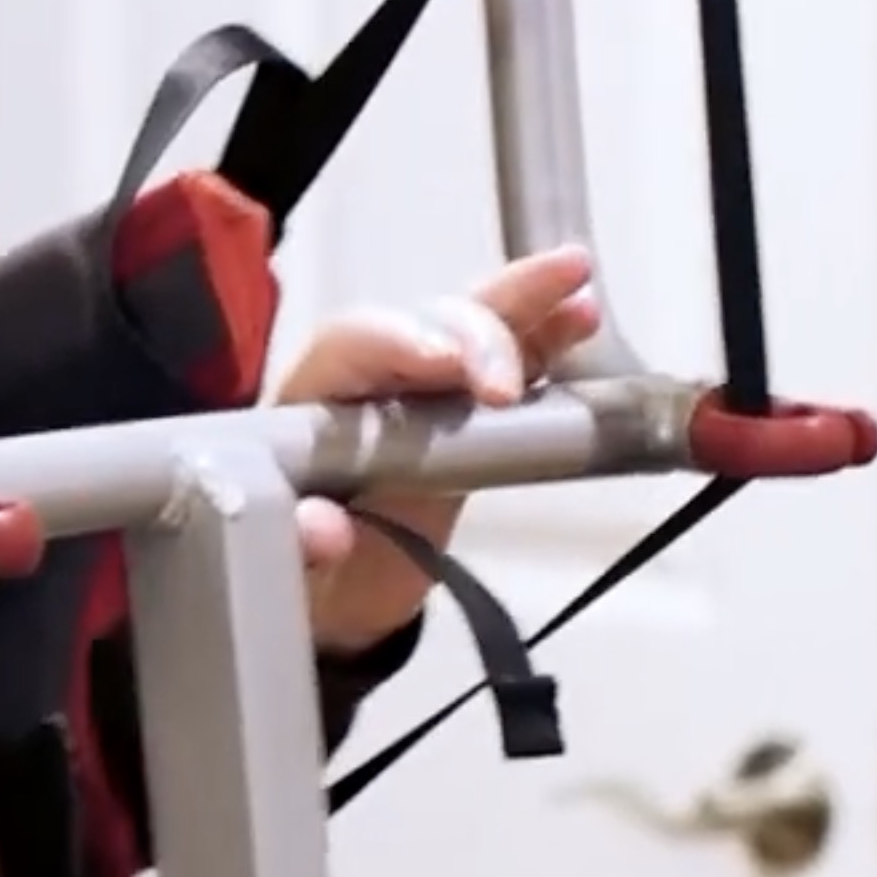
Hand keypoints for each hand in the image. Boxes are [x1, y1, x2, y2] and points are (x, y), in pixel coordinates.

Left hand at [269, 244, 605, 652]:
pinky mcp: (474, 412)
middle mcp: (374, 379)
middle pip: (423, 323)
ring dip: (521, 299)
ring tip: (572, 276)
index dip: (396, 342)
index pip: (352, 345)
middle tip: (505, 388)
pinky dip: (548, 337)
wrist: (343, 600)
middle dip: (473, 337)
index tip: (442, 363)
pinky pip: (514, 360)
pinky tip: (582, 315)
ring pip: (474, 323)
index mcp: (316, 402)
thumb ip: (298, 547)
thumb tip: (323, 530)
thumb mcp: (295, 573)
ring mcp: (429, 388)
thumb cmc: (312, 576)